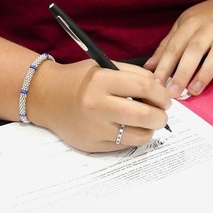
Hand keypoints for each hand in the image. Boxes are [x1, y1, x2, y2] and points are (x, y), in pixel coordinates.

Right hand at [31, 59, 171, 152]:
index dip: (162, 94)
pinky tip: (130, 128)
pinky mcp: (92, 145)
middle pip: (145, 116)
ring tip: (148, 122)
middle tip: (162, 113)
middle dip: (162, 116)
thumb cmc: (78, 80)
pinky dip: (133, 137)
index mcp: (101, 81)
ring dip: (150, 130)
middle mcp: (97, 106)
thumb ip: (132, 76)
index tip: (165, 98)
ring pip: (139, 136)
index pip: (144, 87)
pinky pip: (124, 145)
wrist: (47, 98)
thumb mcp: (104, 67)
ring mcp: (94, 128)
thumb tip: (160, 90)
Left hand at [144, 0, 212, 96]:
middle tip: (173, 92)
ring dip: (205, 72)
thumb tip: (149, 67)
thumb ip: (167, 46)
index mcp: (192, 23)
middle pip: (195, 49)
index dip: (165, 65)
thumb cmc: (208, 19)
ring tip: (194, 90)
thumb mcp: (184, 26)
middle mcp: (210, 26)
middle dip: (183, 72)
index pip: (176, 45)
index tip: (156, 83)